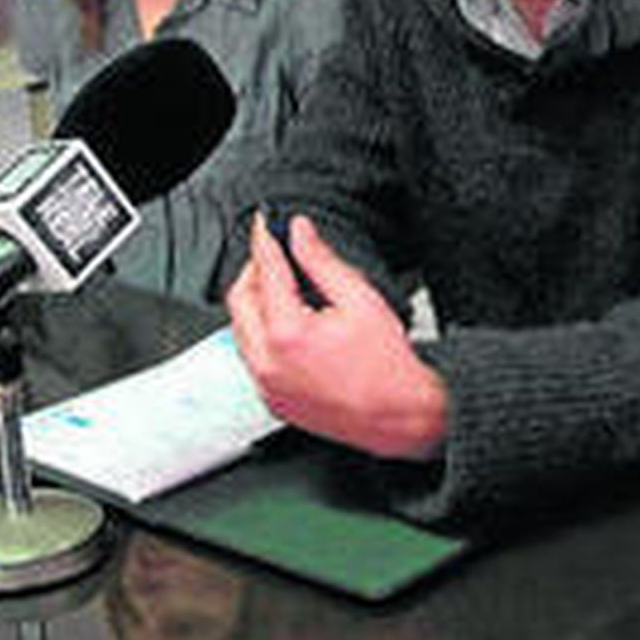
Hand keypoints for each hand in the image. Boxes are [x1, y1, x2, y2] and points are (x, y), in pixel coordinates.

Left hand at [226, 212, 446, 458]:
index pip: (265, 273)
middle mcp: (268, 363)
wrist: (400, 414)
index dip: (265, 242)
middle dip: (253, 272)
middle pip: (239, 301)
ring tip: (283, 286)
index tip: (266, 225)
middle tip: (273, 253)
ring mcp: (267, 386)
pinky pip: (251, 358)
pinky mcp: (271, 401)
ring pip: (240, 330)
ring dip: (254, 303)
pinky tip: (287, 324)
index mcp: (288, 334)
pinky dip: (260, 334)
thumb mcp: (360, 298)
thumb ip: (323, 262)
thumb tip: (301, 234)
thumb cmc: (388, 365)